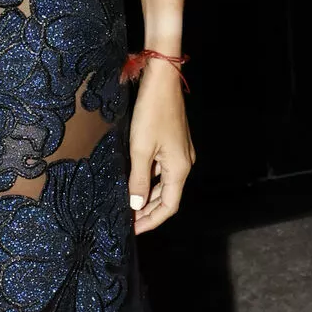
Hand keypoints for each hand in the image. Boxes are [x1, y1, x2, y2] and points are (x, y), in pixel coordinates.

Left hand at [126, 63, 193, 234]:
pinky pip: (162, 170)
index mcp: (179, 169)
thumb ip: (137, 180)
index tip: (134, 230)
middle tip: (127, 221)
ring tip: (127, 206)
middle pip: (168, 197)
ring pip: (164, 183)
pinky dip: (149, 180)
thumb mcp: (140, 149)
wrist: (163, 81)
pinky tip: (133, 182)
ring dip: (147, 196)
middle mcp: (184, 163)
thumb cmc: (151, 113)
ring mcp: (180, 152)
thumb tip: (135, 206)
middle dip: (148, 211)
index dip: (152, 221)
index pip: (169, 206)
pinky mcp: (173, 143)